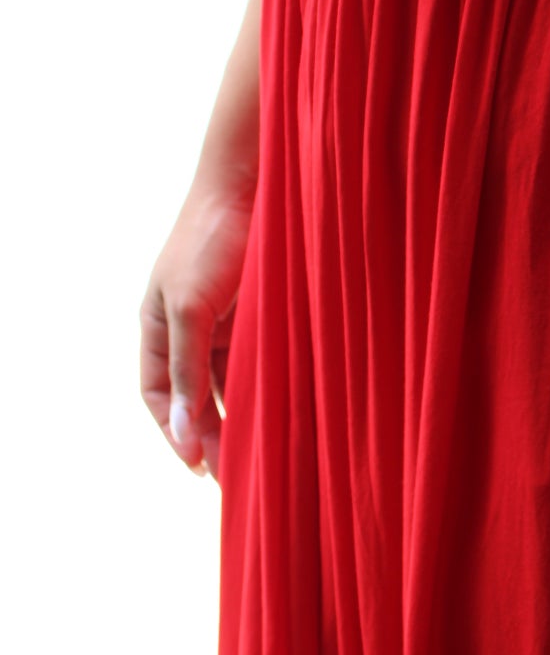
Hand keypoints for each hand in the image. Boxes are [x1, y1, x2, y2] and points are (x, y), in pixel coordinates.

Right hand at [139, 169, 255, 484]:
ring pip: (233, 377)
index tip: (200, 466)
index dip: (174, 430)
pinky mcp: (260, 306)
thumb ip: (186, 370)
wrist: (257, 179)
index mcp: (157, 324)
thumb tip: (181, 434)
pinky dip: (270, 382)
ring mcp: (226, 315)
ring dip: (246, 412)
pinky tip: (287, 408)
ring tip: (267, 453)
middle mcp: (190, 324)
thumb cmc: (211, 237)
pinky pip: (262, 355)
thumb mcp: (191, 307)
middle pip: (196, 392)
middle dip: (214, 432)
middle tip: (239, 476)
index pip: (156, 393)